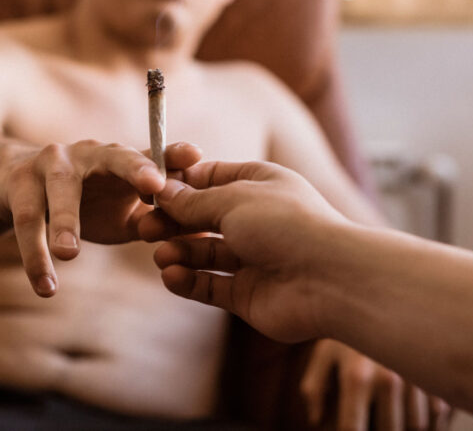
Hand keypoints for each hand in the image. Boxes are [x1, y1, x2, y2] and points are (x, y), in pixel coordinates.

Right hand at [0, 140, 201, 296]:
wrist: (13, 187)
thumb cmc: (83, 202)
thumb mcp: (120, 209)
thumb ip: (154, 219)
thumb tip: (200, 238)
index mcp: (119, 160)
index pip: (152, 154)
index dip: (173, 156)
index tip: (196, 157)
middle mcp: (89, 153)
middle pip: (115, 156)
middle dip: (135, 168)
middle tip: (153, 186)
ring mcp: (51, 164)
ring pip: (61, 191)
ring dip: (65, 221)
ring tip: (69, 254)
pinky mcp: (18, 184)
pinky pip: (27, 222)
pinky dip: (34, 258)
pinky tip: (45, 287)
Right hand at [143, 160, 348, 342]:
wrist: (329, 278)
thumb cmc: (287, 224)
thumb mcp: (232, 199)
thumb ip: (194, 201)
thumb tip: (162, 193)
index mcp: (260, 184)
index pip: (212, 178)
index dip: (181, 184)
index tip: (151, 191)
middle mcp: (256, 219)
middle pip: (204, 218)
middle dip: (173, 222)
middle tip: (144, 228)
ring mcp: (253, 258)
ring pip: (204, 253)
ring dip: (179, 252)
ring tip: (161, 255)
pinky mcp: (248, 294)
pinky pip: (210, 286)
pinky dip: (188, 281)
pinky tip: (171, 274)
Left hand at [301, 340, 451, 430]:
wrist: (382, 285)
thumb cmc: (348, 325)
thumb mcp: (323, 352)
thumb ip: (314, 389)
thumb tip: (318, 420)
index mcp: (356, 377)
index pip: (352, 429)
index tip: (351, 429)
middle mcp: (389, 378)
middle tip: (375, 420)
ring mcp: (418, 374)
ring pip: (418, 426)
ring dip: (407, 426)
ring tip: (394, 416)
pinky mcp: (439, 367)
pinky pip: (441, 411)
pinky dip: (432, 419)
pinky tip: (415, 411)